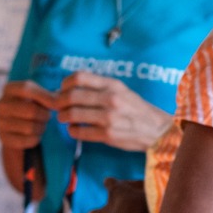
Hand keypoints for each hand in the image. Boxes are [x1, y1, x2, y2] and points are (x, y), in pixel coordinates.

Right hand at [0, 79, 52, 152]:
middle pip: (30, 110)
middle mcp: (1, 104)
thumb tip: (59, 100)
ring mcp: (0, 122)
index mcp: (8, 89)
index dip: (44, 96)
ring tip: (41, 125)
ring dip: (41, 128)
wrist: (14, 128)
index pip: (26, 88)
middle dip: (45, 115)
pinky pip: (27, 141)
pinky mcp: (3, 138)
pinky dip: (36, 139)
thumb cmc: (30, 107)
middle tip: (48, 117)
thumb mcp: (37, 97)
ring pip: (30, 128)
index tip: (57, 104)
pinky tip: (35, 135)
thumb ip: (49, 96)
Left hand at [57, 72, 173, 150]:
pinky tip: (73, 129)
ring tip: (63, 118)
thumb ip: (99, 87)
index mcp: (113, 85)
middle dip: (59, 102)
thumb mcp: (121, 90)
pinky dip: (72, 130)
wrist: (154, 129)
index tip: (62, 89)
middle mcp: (110, 99)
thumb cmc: (134, 109)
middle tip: (58, 106)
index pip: (79, 77)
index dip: (65, 83)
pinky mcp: (107, 135)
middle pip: (72, 96)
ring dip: (63, 116)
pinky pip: (80, 132)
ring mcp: (109, 118)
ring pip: (73, 114)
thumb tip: (70, 87)